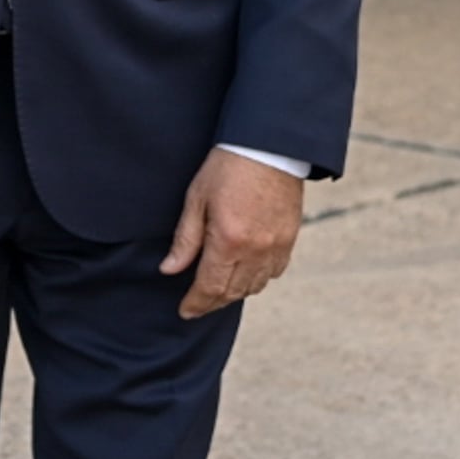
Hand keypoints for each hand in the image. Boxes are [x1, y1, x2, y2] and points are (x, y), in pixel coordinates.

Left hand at [159, 146, 303, 318]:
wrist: (269, 147)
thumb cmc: (227, 167)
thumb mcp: (196, 199)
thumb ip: (185, 239)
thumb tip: (169, 269)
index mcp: (229, 241)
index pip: (210, 287)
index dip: (196, 304)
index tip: (185, 312)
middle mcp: (256, 251)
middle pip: (233, 292)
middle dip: (212, 302)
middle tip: (197, 304)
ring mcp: (276, 247)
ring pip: (255, 286)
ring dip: (235, 292)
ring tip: (218, 289)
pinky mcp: (289, 240)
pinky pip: (274, 273)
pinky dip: (258, 279)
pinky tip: (245, 273)